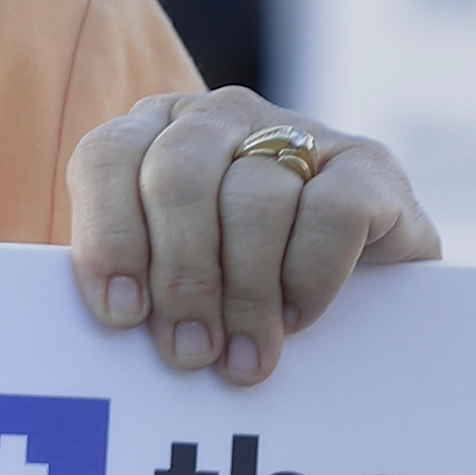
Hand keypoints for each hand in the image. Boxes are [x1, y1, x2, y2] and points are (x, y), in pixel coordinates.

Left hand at [68, 84, 438, 377]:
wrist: (361, 299)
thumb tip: (121, 323)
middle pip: (178, 176)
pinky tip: (299, 316)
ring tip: (245, 355)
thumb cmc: (237, 295)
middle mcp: (221, 119)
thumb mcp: (172, 283)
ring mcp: (299, 132)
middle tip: (190, 350)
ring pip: (253, 199)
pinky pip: (330, 212)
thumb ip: (135, 286)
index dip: (109, 237)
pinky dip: (309, 276)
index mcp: (154, 135)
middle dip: (181, 275)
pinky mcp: (367, 164)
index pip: (108, 159)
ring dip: (245, 292)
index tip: (122, 315)